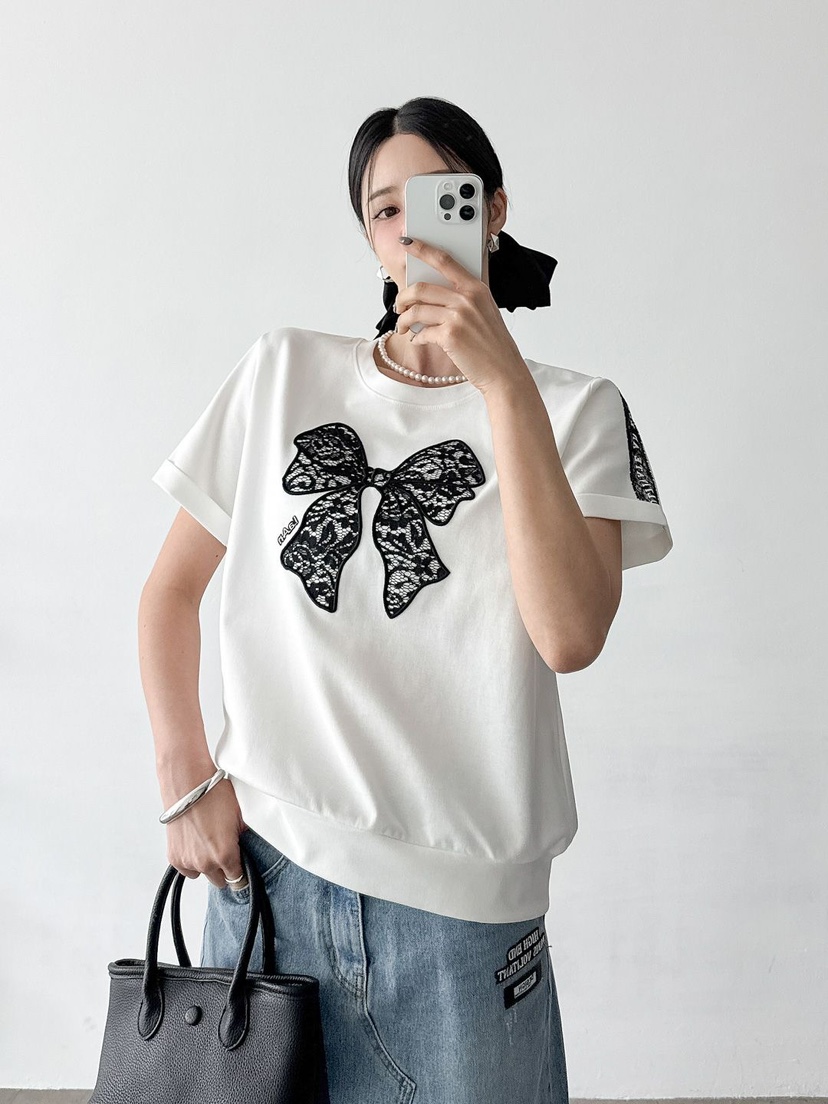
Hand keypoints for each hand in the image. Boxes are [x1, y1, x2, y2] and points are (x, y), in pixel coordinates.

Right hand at [164, 777, 248, 889]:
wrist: (187, 784)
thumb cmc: (212, 794)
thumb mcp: (239, 815)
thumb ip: (242, 839)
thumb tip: (244, 847)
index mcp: (225, 854)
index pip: (238, 878)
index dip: (240, 871)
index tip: (239, 867)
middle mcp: (206, 863)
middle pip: (220, 881)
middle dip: (224, 869)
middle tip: (224, 852)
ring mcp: (188, 861)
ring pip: (202, 874)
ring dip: (207, 865)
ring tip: (207, 845)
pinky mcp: (174, 857)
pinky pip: (187, 869)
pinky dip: (191, 861)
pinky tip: (195, 845)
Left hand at [393, 235, 530, 394]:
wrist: (503, 371)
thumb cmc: (492, 343)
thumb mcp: (484, 311)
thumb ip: (463, 297)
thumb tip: (431, 293)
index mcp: (476, 287)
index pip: (444, 259)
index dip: (422, 248)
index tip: (407, 242)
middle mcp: (467, 298)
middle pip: (421, 288)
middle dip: (403, 298)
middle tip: (399, 306)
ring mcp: (458, 317)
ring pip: (416, 310)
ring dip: (404, 320)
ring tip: (403, 326)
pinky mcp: (450, 336)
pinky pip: (421, 332)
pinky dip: (416, 337)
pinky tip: (418, 340)